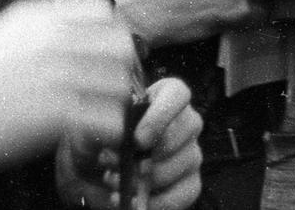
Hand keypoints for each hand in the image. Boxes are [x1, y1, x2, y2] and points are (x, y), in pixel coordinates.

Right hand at [0, 0, 134, 178]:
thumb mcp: (2, 33)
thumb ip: (41, 25)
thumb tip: (76, 24)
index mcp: (38, 18)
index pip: (102, 11)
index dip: (110, 32)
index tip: (105, 51)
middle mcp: (52, 42)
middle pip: (120, 45)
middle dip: (120, 66)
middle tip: (110, 85)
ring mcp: (56, 77)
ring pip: (119, 83)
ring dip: (116, 100)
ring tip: (101, 111)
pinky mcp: (56, 115)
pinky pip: (107, 118)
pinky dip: (106, 129)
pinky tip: (90, 132)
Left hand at [58, 78, 202, 209]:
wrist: (104, 163)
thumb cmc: (106, 133)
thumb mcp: (101, 121)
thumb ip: (109, 123)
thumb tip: (120, 138)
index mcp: (169, 95)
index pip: (178, 95)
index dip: (159, 116)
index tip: (136, 139)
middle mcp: (188, 122)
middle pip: (176, 137)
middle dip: (140, 157)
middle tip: (110, 164)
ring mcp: (192, 153)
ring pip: (174, 168)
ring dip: (140, 181)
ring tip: (113, 180)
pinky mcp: (191, 182)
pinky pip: (181, 195)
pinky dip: (154, 202)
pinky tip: (131, 201)